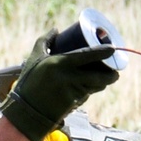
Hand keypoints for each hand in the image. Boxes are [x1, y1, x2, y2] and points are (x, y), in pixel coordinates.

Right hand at [0, 30, 119, 140]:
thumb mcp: (34, 59)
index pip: (88, 56)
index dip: (103, 52)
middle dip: (112, 75)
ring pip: (96, 86)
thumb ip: (44, 41)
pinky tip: (91, 87)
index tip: (113, 49)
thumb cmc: (29, 82)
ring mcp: (73, 92)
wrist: (26, 111)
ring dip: (103, 83)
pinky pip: (87, 95)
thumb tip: (56, 29)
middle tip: (115, 71)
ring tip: (108, 77)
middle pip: (100, 76)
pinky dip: (91, 90)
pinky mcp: (74, 104)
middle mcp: (69, 77)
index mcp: (60, 63)